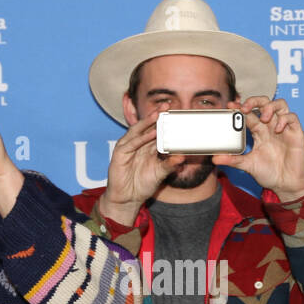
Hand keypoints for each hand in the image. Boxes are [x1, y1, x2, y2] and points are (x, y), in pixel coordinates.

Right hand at [97, 109, 187, 226]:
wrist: (128, 198)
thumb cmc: (143, 185)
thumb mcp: (160, 173)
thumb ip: (170, 165)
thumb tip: (182, 157)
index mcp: (147, 146)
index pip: (156, 130)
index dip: (164, 122)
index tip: (175, 113)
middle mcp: (137, 144)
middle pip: (147, 127)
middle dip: (156, 116)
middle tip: (166, 106)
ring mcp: (127, 148)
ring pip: (138, 131)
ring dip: (147, 122)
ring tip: (157, 114)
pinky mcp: (120, 154)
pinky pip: (131, 143)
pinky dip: (141, 138)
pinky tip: (150, 133)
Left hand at [214, 96, 303, 201]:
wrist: (286, 185)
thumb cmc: (269, 174)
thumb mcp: (248, 166)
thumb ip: (233, 160)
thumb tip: (215, 158)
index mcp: (259, 132)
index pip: (249, 113)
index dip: (240, 107)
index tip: (230, 106)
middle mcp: (271, 127)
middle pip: (264, 102)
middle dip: (254, 100)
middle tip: (245, 108)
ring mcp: (284, 128)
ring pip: (280, 104)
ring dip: (270, 107)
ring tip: (264, 118)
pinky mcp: (296, 133)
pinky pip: (292, 117)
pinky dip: (284, 119)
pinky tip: (277, 129)